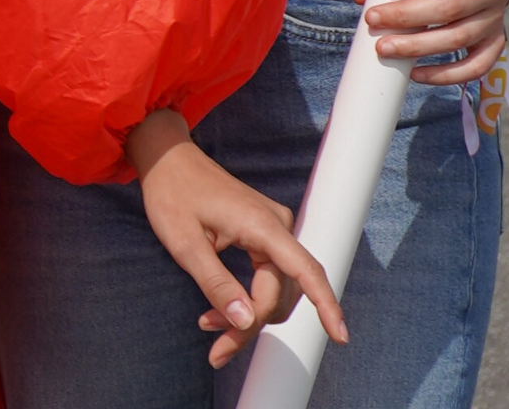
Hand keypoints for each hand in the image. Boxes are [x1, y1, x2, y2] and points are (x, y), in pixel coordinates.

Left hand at [128, 109, 347, 367]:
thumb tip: (247, 321)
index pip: (305, 271)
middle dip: (253, 324)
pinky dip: (251, 299)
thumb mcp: (184, 244)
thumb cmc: (172, 195)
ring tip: (209, 325)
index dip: (326, 306)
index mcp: (262, 225)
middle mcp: (277, 226)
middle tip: (216, 348)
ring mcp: (274, 230)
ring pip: (277, 289)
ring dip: (251, 315)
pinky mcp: (266, 236)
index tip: (340, 337)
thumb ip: (216, 283)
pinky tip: (224, 313)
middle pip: (282, 291)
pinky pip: (270, 277)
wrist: (168, 160)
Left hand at [358, 0, 508, 85]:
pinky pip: (478, 64)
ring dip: (418, 47)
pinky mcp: (496, 38)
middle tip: (372, 19)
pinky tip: (416, 74)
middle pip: (452, 5)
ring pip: (461, 36)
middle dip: (407, 16)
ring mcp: (497, 14)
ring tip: (384, 48)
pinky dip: (447, 75)